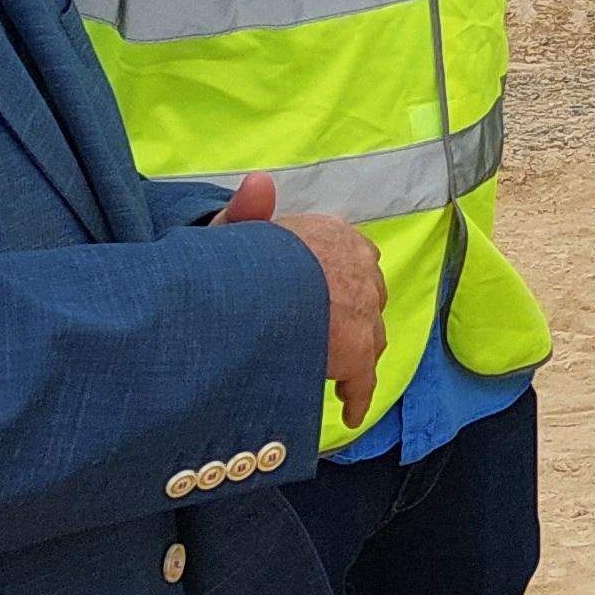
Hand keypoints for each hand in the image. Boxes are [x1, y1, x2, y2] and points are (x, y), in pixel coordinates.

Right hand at [219, 175, 385, 426]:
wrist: (236, 292)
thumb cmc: (225, 264)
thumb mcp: (230, 232)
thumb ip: (248, 213)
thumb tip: (259, 182)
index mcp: (330, 234)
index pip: (352, 259)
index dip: (338, 286)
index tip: (325, 306)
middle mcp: (356, 265)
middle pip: (364, 300)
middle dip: (351, 321)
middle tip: (329, 344)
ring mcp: (361, 307)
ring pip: (369, 337)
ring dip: (354, 355)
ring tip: (333, 374)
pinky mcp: (356, 348)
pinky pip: (363, 377)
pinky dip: (357, 394)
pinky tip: (349, 411)